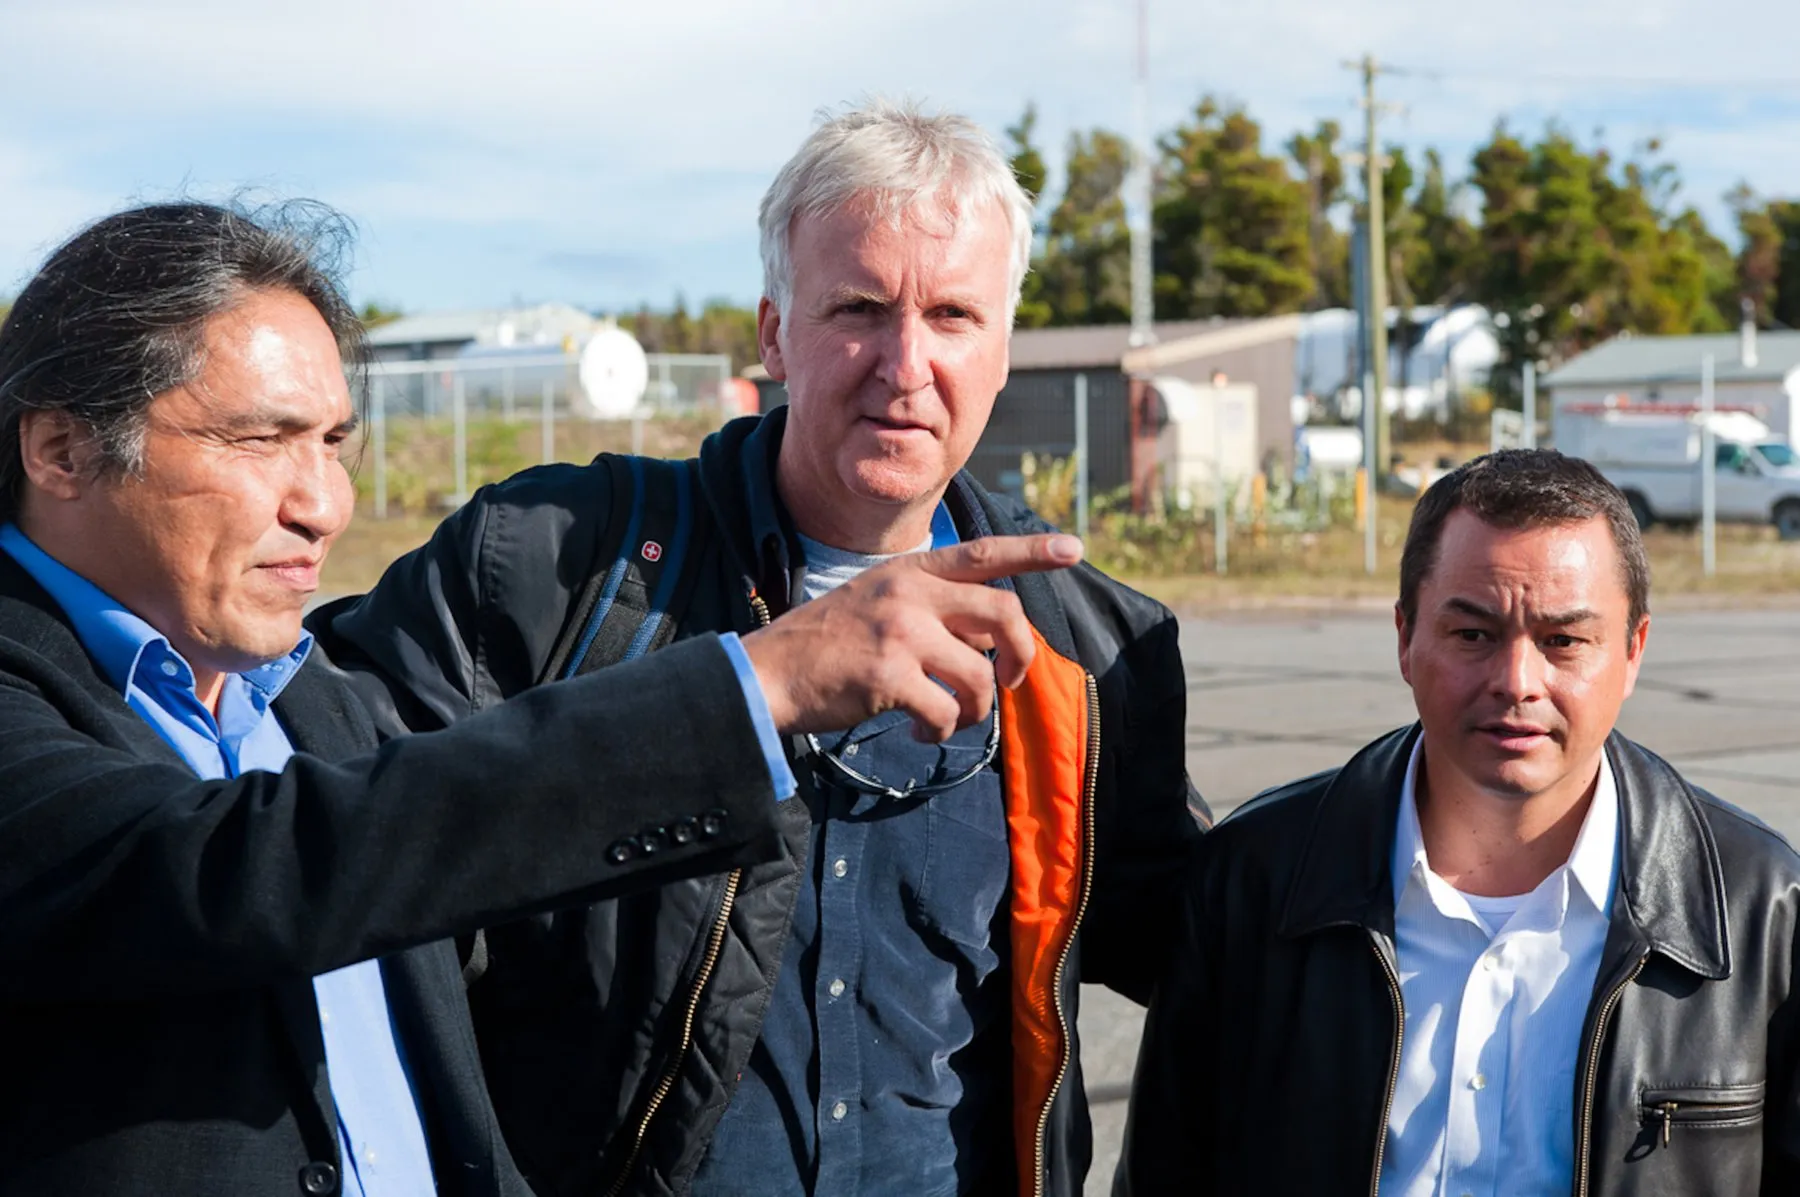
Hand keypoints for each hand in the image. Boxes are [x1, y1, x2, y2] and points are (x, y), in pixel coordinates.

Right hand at [741, 533, 1082, 740]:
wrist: (767, 673)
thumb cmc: (825, 645)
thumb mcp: (876, 601)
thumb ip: (930, 608)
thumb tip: (989, 638)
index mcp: (908, 572)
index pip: (981, 553)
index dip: (1032, 550)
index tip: (1074, 548)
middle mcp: (909, 595)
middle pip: (1003, 614)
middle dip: (1021, 654)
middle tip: (1010, 681)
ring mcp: (900, 634)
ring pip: (980, 676)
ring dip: (976, 709)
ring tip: (951, 718)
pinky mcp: (889, 678)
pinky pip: (945, 714)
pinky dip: (940, 732)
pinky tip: (918, 733)